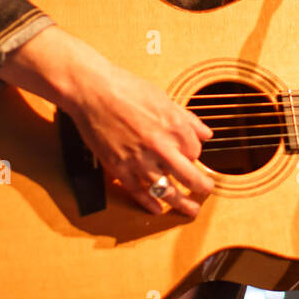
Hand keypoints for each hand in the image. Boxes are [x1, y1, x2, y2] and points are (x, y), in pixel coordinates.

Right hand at [0, 26, 214, 215]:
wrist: (92, 91)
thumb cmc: (125, 89)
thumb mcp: (163, 98)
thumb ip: (187, 119)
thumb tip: (206, 133)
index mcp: (174, 125)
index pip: (195, 151)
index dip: (193, 153)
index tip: (189, 154)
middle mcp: (160, 145)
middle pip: (189, 176)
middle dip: (201, 187)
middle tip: (206, 190)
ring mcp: (139, 159)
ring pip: (166, 189)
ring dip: (181, 203)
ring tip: (190, 210)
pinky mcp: (119, 167)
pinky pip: (138, 192)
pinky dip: (150, 203)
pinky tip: (158, 209)